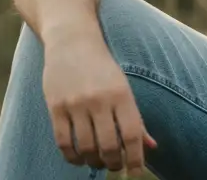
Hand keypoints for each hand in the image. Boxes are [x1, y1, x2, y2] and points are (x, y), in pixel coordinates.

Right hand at [42, 30, 156, 174]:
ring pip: (86, 149)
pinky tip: (79, 158)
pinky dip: (72, 158)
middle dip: (114, 163)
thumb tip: (151, 147)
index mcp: (121, 93)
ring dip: (94, 162)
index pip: (132, 134)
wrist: (72, 40)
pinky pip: (64, 143)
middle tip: (115, 166)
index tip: (135, 172)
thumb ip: (136, 118)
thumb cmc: (102, 68)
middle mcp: (100, 99)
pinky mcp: (56, 107)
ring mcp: (76, 103)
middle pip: (109, 146)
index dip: (136, 158)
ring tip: (98, 161)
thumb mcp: (122, 87)